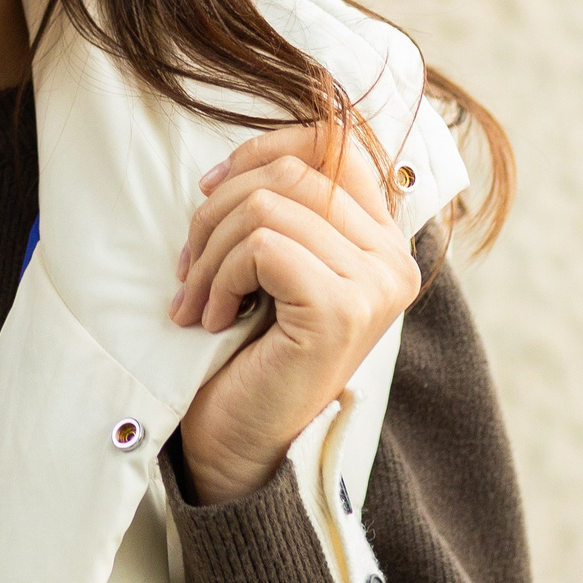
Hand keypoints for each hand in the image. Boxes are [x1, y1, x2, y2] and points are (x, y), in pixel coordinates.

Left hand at [169, 123, 420, 504]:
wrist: (238, 438)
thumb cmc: (246, 347)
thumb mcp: (270, 262)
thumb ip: (283, 207)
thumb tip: (242, 155)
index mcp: (382, 240)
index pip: (336, 143)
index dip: (266, 147)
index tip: (213, 187)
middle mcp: (394, 259)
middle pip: (291, 171)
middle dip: (218, 209)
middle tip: (188, 264)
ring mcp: (375, 285)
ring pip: (268, 205)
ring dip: (210, 250)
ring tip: (197, 297)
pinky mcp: (342, 309)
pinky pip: (261, 244)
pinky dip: (218, 275)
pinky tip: (211, 317)